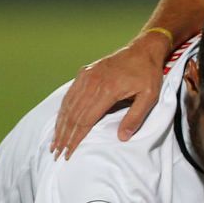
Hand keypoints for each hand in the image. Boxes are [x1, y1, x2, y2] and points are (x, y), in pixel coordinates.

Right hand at [51, 32, 171, 157]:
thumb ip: (135, 117)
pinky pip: (70, 94)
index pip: (85, 120)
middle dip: (63, 136)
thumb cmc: (148, 74)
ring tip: (54, 142)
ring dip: (60, 124)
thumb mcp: (149, 96)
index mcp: (107, 90)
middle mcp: (92, 82)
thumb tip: (121, 138)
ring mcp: (86, 76)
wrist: (142, 49)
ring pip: (68, 105)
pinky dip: (63, 110)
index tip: (68, 152)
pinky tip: (60, 121)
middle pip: (73, 114)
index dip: (75, 138)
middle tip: (56, 153)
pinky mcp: (84, 73)